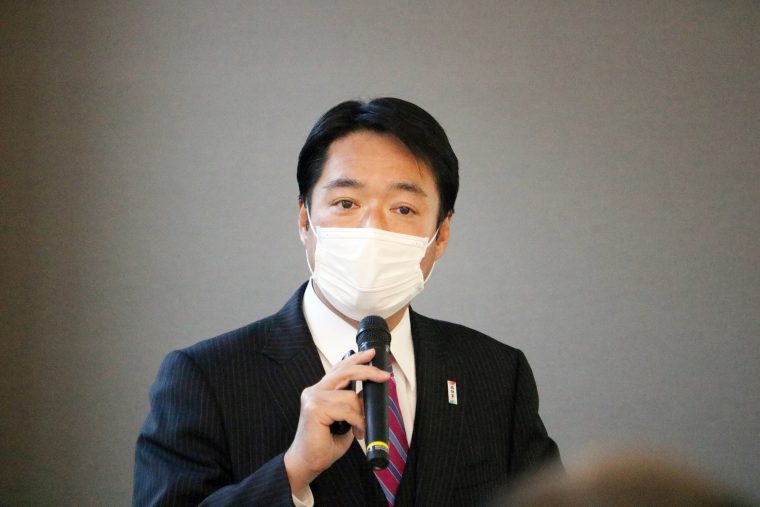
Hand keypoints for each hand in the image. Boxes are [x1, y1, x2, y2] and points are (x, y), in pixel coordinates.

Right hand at [284, 348, 390, 495]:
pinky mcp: (314, 409)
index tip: (372, 355)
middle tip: (384, 375)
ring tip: (360, 429)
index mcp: (320, 390)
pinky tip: (356, 431)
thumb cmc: (323, 444)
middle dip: (367, 371)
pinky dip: (357, 421)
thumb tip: (366, 394)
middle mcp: (315, 391)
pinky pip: (346, 409)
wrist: (307, 462)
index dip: (356, 359)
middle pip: (345, 371)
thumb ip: (351, 404)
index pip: (340, 368)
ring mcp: (313, 398)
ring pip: (349, 396)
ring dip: (361, 414)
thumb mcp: (345, 419)